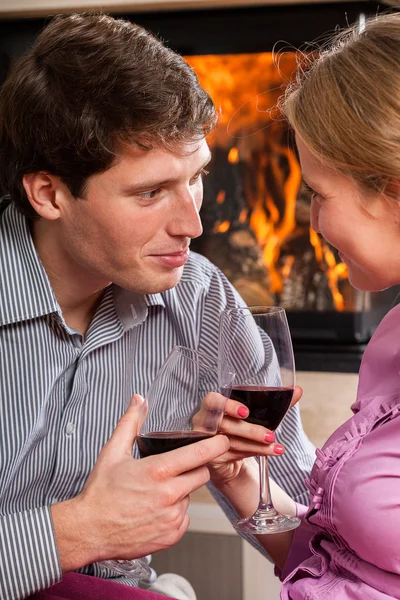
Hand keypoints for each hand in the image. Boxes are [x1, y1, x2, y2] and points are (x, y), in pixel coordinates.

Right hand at [51, 395, 229, 571]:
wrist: (89, 530)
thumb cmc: (100, 492)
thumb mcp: (113, 452)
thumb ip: (130, 422)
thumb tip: (139, 400)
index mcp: (158, 471)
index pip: (199, 454)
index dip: (215, 445)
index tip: (223, 439)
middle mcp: (169, 495)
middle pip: (201, 475)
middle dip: (193, 468)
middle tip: (172, 469)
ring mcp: (172, 518)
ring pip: (190, 496)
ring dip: (180, 492)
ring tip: (154, 493)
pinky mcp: (171, 535)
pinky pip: (184, 518)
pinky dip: (174, 513)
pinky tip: (154, 510)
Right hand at [208, 386, 302, 487]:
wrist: (228, 457)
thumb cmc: (241, 429)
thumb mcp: (256, 415)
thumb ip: (275, 402)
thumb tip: (298, 390)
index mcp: (213, 406)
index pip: (212, 400)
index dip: (227, 405)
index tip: (246, 412)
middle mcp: (205, 422)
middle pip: (224, 424)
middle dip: (250, 430)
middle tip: (270, 434)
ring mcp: (206, 442)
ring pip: (231, 442)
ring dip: (256, 445)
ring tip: (276, 447)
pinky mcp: (211, 459)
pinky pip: (233, 455)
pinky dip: (252, 453)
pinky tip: (267, 452)